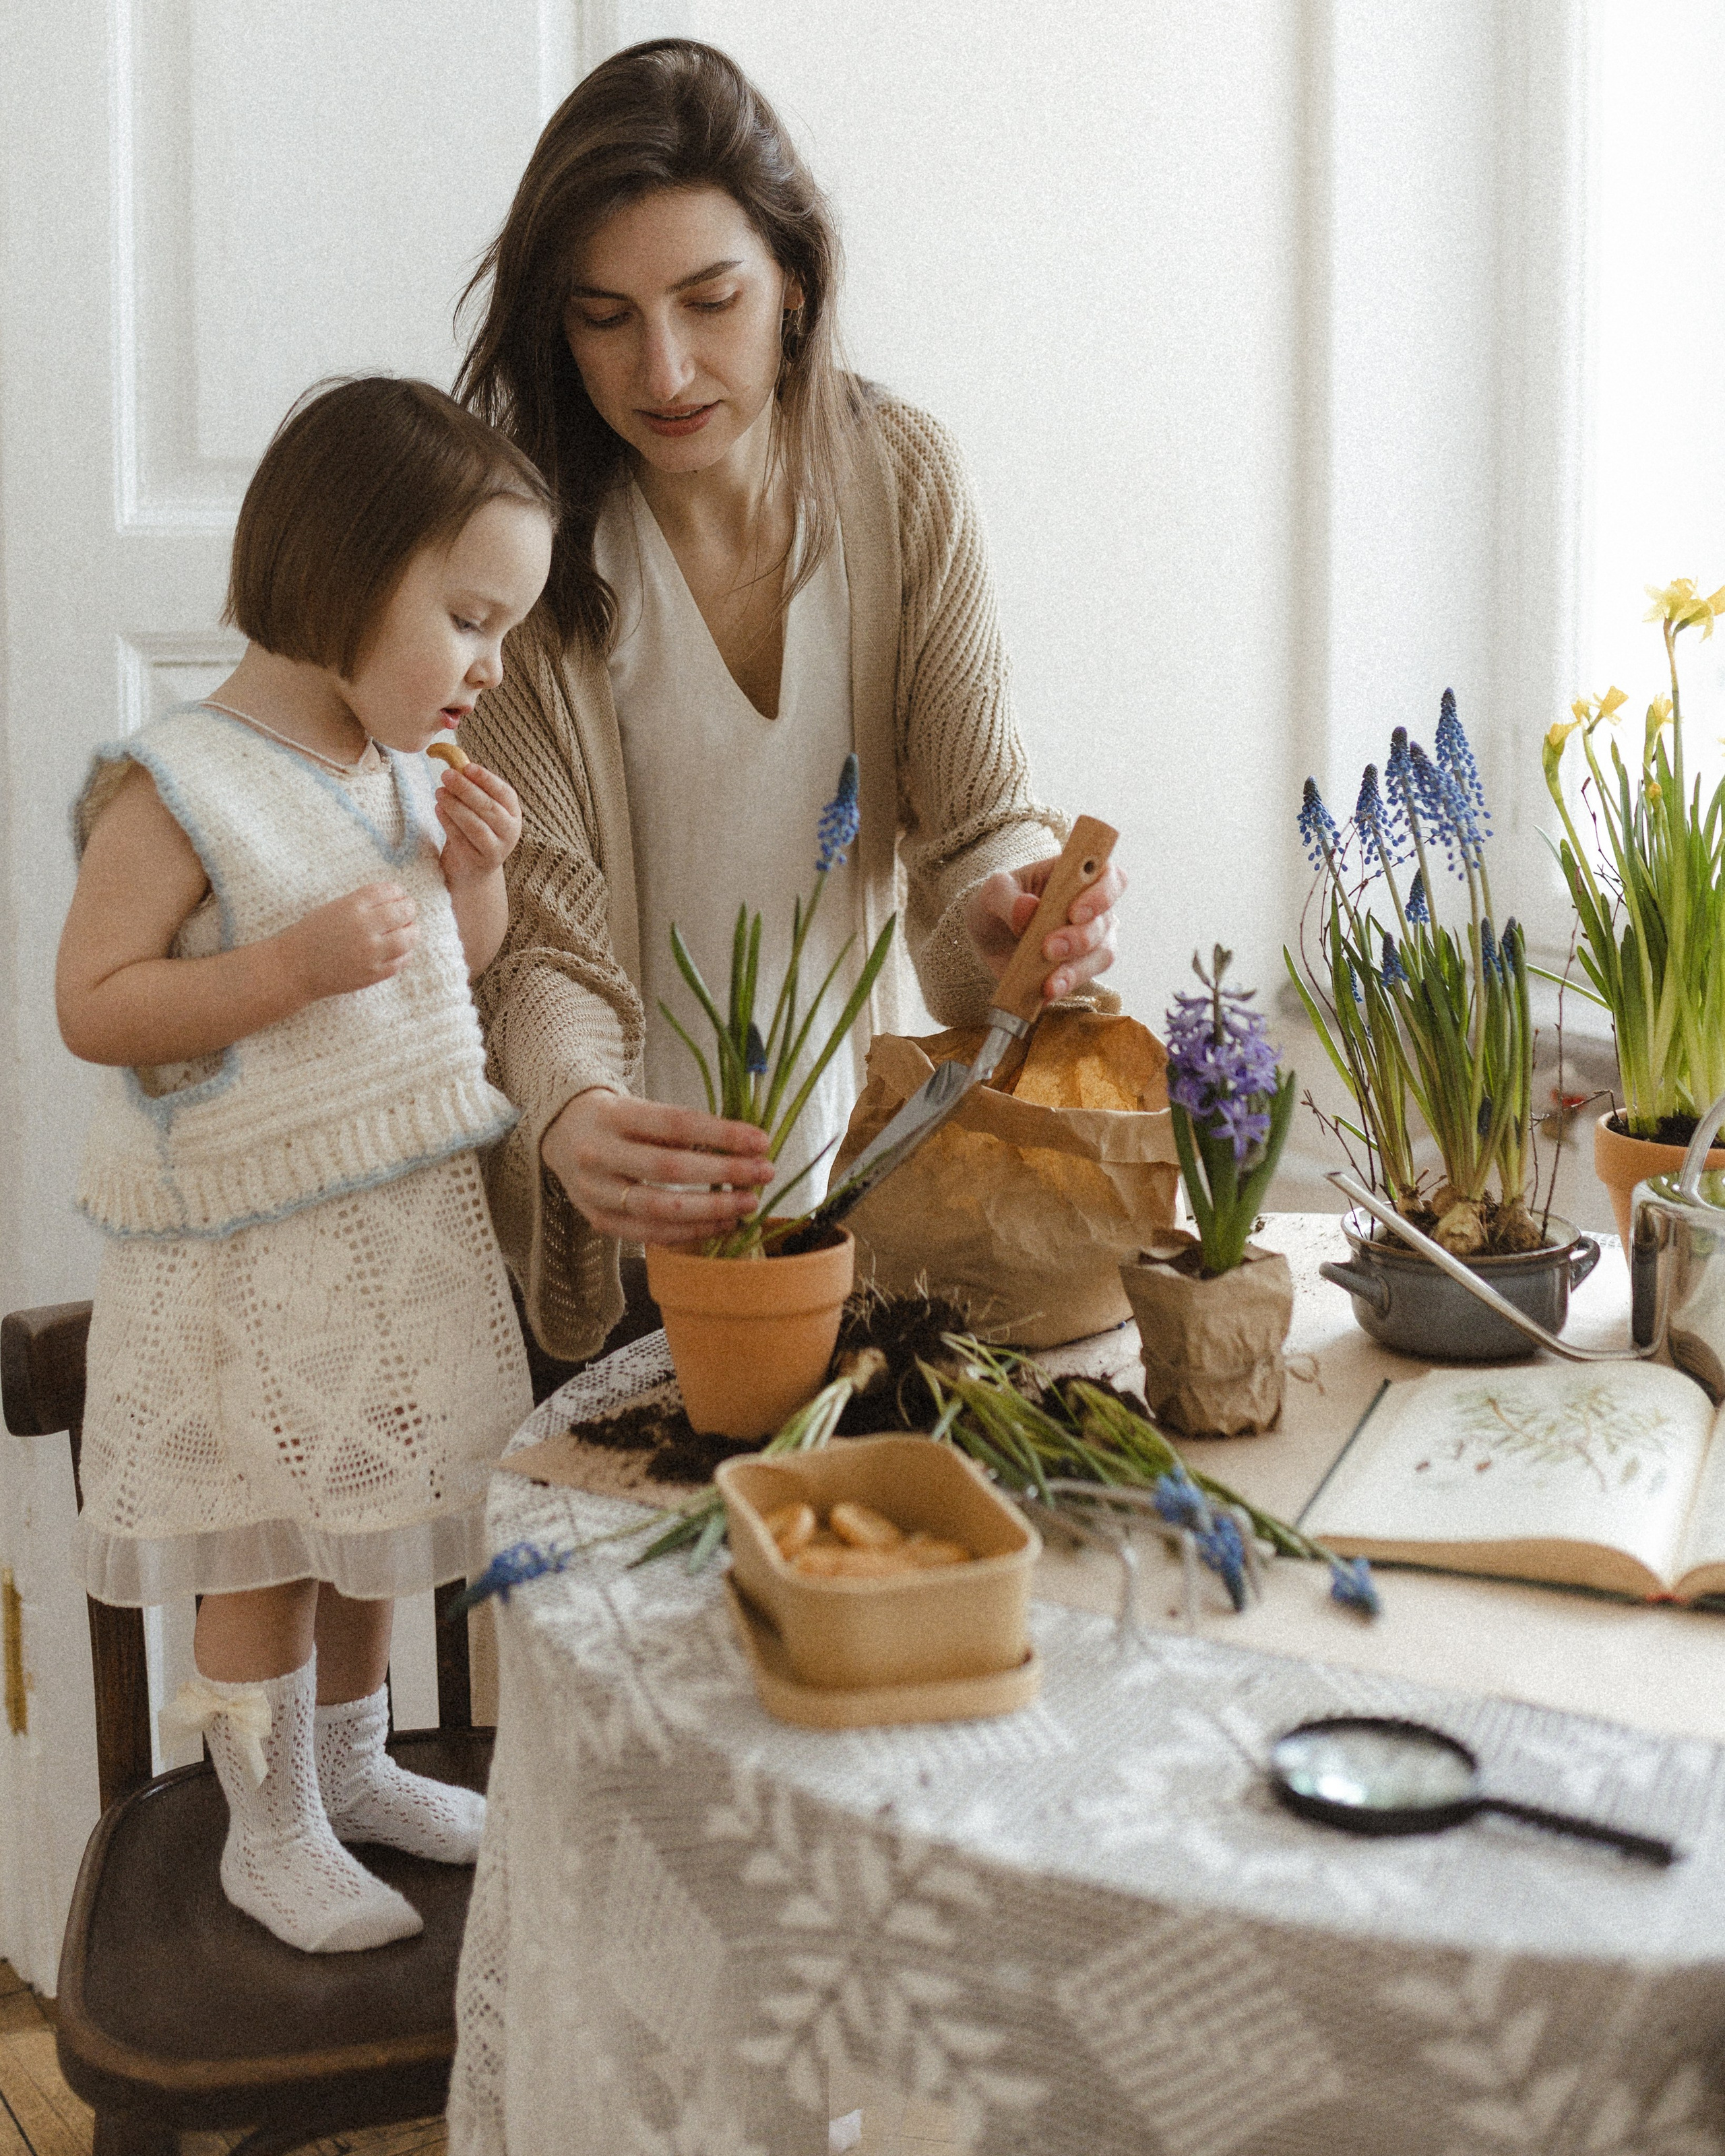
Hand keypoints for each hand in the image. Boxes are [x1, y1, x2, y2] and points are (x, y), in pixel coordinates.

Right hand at [278, 882, 417, 999]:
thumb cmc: (313, 934)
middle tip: (409, 912)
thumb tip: (395, 900)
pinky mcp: (373, 973)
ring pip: (408, 938)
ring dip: (413, 932)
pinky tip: (400, 950)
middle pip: (403, 912)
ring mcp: (371, 952)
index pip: (389, 892)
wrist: (295, 967)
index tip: (400, 896)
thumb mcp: (335, 908)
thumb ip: (363, 903)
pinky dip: (405, 954)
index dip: (399, 892)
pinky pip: (401, 961)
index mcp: (352, 906)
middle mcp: (364, 927)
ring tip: (409, 930)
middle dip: (410, 909)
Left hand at [435, 762, 521, 885]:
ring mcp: (496, 850)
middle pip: (489, 807)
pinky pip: (461, 839)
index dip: (486, 779)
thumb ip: (472, 787)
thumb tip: (453, 758)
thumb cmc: (474, 832)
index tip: (466, 767)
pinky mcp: (478, 862)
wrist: (473, 871)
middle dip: (466, 789)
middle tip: (446, 775)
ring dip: (455, 806)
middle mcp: (510, 832)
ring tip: (439, 792)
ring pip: (475, 824)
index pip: (505, 793)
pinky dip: (448, 822)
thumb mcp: (479, 810)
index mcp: (514, 814)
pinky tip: (438, 809)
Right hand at [542, 1088, 775, 1247]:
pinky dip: (690, 1232)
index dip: (721, 1134)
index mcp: (612, 1116)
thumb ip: (682, 1128)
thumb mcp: (640, 1107)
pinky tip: (722, 1224)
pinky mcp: (597, 1221)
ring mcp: (594, 1192)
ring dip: (713, 1210)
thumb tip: (743, 1146)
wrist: (559, 1134)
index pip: (675, 1123)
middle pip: (670, 1169)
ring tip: (748, 1204)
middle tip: (764, 1173)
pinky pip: (650, 1235)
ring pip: (661, 1210)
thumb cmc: (614, 1118)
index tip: (761, 1140)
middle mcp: (598, 1154)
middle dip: (724, 1173)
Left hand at [963, 855, 1125, 1000]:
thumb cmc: (1000, 901)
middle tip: (1049, 949)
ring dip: (1076, 969)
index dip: (1102, 894)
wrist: (989, 935)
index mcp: (1078, 876)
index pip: (1110, 877)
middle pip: (1105, 921)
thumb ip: (1008, 898)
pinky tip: (1047, 991)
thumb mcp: (993, 892)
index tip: (1075, 913)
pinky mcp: (1080, 967)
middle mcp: (1093, 907)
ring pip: (1103, 954)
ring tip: (1049, 983)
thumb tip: (1029, 909)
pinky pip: (1084, 978)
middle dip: (1079, 938)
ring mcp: (1092, 939)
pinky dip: (1066, 985)